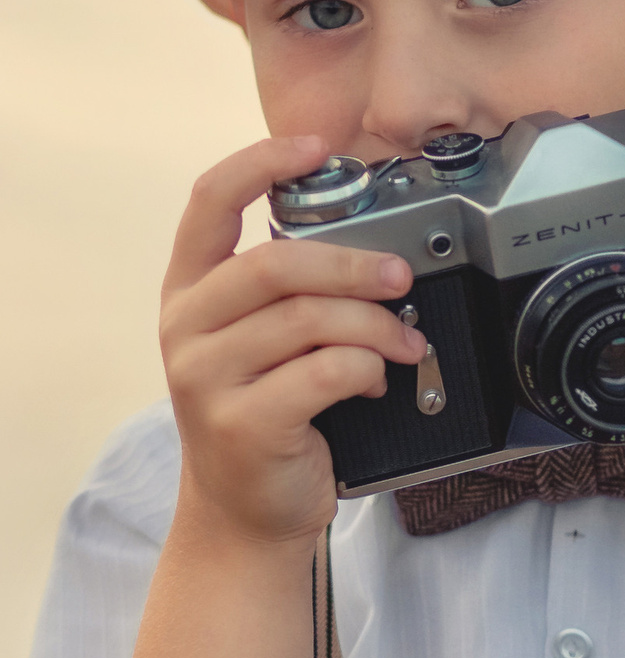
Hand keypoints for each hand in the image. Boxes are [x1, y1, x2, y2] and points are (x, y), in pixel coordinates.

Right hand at [159, 137, 426, 546]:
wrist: (246, 509)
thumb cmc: (266, 411)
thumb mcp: (262, 340)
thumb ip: (294, 293)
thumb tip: (377, 251)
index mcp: (191, 290)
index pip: (209, 202)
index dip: (261, 163)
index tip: (316, 148)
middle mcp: (186, 327)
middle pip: (276, 264)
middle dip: (355, 264)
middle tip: (401, 276)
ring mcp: (204, 378)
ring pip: (309, 320)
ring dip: (377, 326)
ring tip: (406, 342)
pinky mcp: (240, 423)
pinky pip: (324, 372)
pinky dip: (367, 369)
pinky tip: (375, 381)